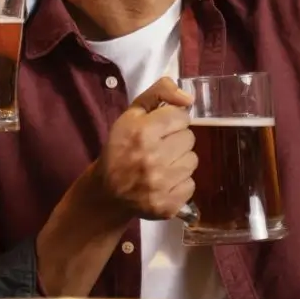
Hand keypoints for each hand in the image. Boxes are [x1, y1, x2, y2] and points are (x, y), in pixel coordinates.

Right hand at [95, 78, 196, 220]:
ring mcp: (161, 184)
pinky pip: (190, 185)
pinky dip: (179, 183)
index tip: (161, 128)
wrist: (107, 192)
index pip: (181, 116)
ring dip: (179, 161)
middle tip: (160, 147)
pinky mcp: (168, 205)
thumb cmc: (121, 147)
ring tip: (162, 165)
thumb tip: (188, 98)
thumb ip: (159, 93)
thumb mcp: (132, 114)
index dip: (172, 120)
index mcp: (142, 132)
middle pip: (189, 138)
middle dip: (176, 140)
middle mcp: (153, 158)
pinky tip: (163, 182)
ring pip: (192, 161)